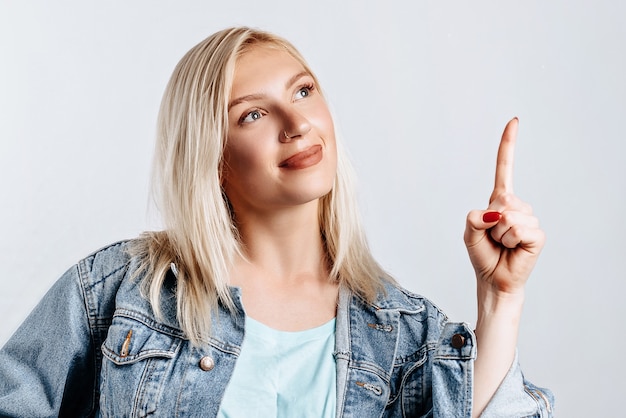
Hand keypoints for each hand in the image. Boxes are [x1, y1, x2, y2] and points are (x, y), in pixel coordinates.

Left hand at [464, 118, 544, 294]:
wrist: (493, 278)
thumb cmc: (483, 254)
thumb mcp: (469, 233)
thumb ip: (474, 218)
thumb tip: (496, 214)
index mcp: (498, 200)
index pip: (505, 168)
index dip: (508, 145)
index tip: (514, 121)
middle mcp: (516, 206)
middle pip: (502, 198)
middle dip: (489, 221)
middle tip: (492, 236)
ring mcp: (529, 219)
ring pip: (508, 217)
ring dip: (498, 234)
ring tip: (502, 244)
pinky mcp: (537, 234)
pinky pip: (519, 229)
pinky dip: (510, 241)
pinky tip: (513, 248)